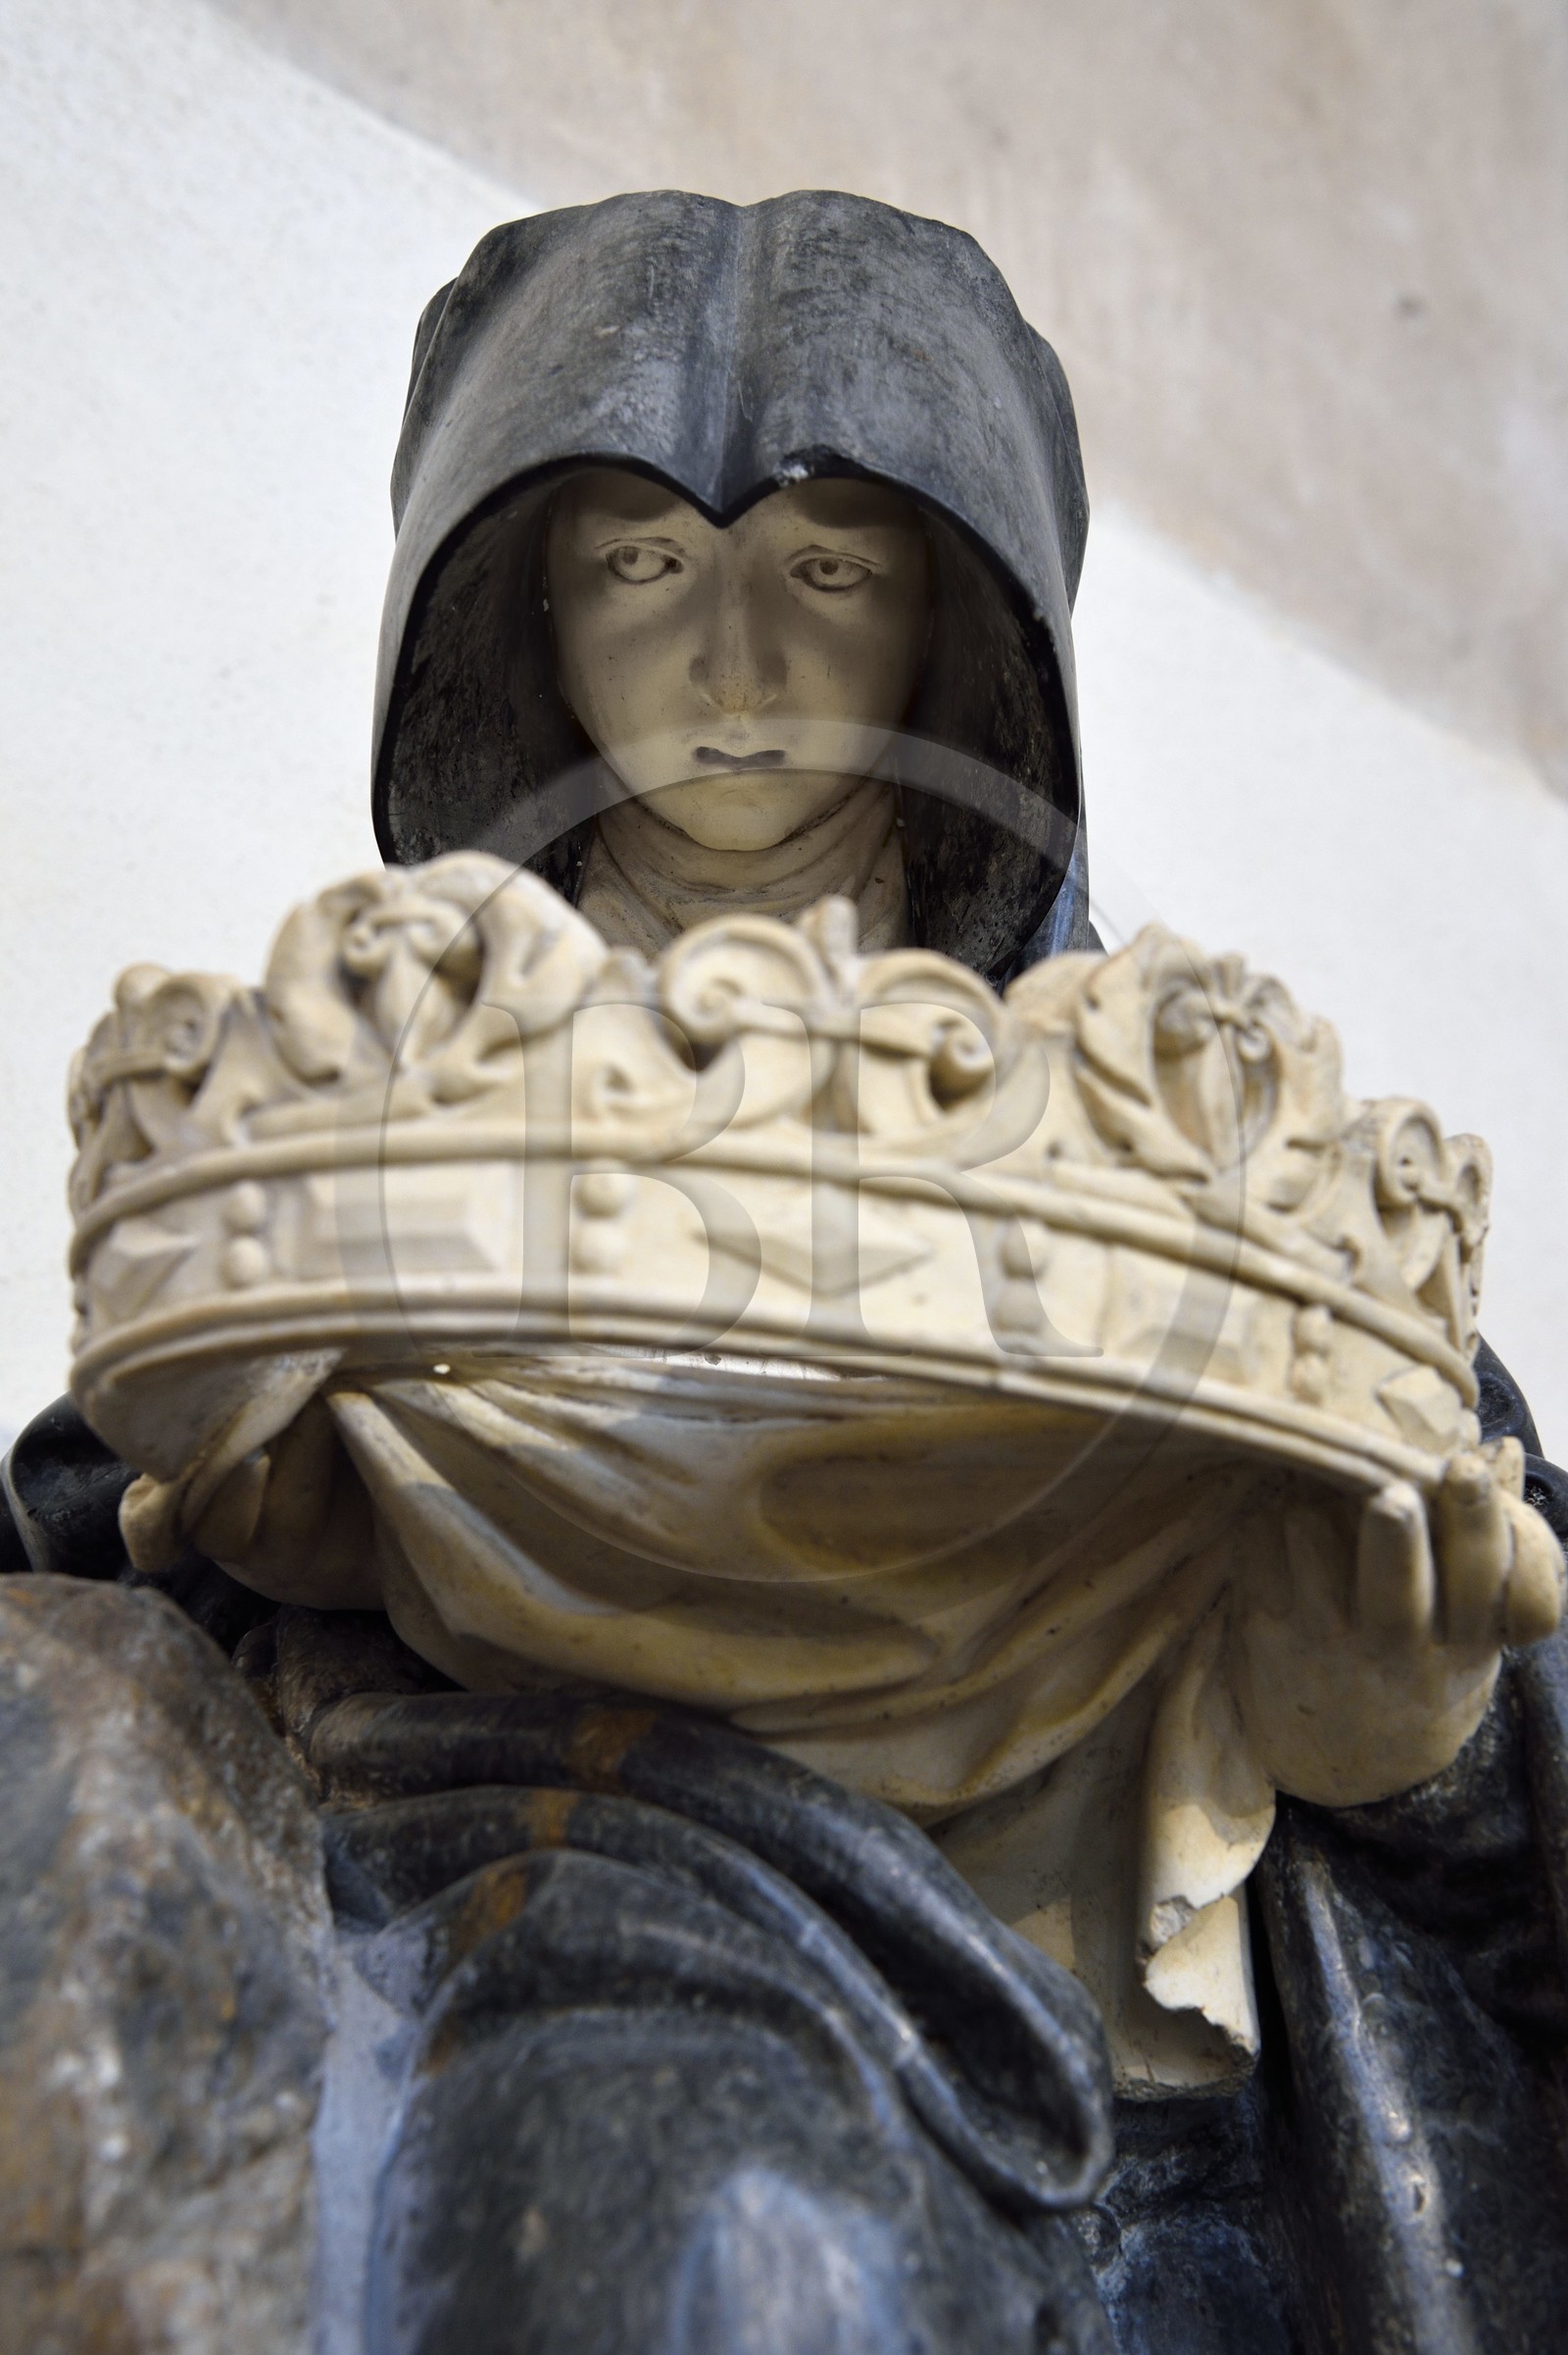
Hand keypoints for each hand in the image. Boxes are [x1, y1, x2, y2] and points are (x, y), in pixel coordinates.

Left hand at [1233, 1443, 1564, 1808]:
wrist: (1350, 1757)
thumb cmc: (1422, 1661)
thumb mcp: (1472, 1624)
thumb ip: (1492, 1541)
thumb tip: (1504, 1448)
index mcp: (1465, 1635)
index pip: (1481, 1574)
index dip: (1475, 1521)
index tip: (1466, 1465)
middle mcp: (1398, 1646)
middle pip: (1396, 1582)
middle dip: (1395, 1536)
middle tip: (1393, 1497)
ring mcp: (1326, 1642)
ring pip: (1314, 1539)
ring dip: (1318, 1504)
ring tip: (1324, 1507)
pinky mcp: (1267, 1632)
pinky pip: (1260, 1545)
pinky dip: (1268, 1522)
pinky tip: (1282, 1531)